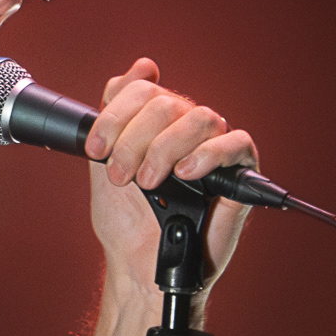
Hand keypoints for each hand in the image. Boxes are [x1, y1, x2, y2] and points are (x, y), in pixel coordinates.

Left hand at [83, 58, 259, 307]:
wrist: (139, 266)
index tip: (96, 149)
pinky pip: (238, 144)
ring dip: (166, 148)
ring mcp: (213, 150)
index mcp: (155, 124)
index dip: (116, 115)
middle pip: (167, 103)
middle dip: (135, 140)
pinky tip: (186, 174)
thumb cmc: (127, 223)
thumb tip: (134, 69)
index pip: (142, 90)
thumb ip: (113, 119)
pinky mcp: (239, 175)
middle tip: (123, 176)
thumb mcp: (104, 164)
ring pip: (201, 118)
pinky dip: (210, 154)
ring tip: (151, 182)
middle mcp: (186, 131)